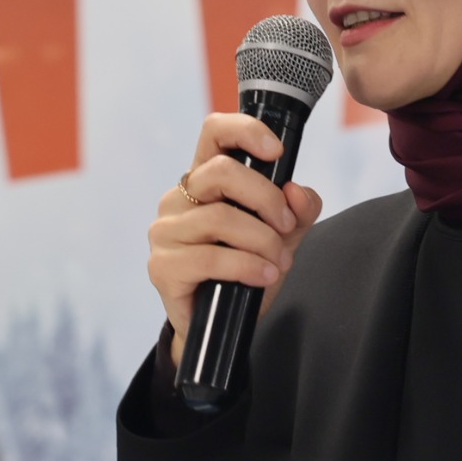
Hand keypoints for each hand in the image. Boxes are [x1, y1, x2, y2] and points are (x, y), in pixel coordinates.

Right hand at [149, 113, 324, 364]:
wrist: (221, 329)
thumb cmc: (245, 272)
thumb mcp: (283, 237)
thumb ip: (298, 211)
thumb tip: (297, 192)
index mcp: (205, 180)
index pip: (214, 133)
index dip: (245, 131)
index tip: (275, 151)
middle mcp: (179, 199)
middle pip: (221, 172)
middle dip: (266, 198)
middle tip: (286, 225)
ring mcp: (166, 232)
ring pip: (220, 218)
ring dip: (262, 241)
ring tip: (278, 262)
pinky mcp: (162, 266)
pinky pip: (210, 257)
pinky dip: (247, 266)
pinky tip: (264, 276)